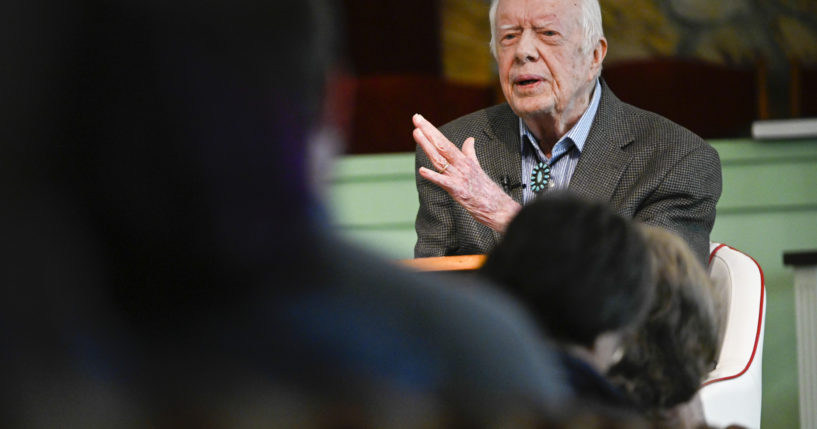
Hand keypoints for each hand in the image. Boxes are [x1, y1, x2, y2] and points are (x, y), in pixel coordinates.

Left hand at [412, 113, 520, 232]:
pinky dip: (433, 176)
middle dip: (428, 131)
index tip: (420, 120)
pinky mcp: (458, 191)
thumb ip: (470, 153)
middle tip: (416, 118)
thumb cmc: (486, 190)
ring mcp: (459, 177)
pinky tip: (422, 170)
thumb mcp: (477, 166)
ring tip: (417, 133)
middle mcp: (460, 166)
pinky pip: (444, 182)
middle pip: (442, 145)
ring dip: (427, 146)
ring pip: (440, 159)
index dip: (432, 131)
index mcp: (463, 160)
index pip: (445, 142)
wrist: (498, 207)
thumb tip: (470, 139)